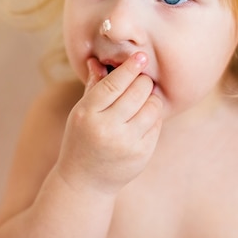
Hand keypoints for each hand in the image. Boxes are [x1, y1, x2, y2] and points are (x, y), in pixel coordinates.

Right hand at [54, 52, 162, 194]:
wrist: (85, 181)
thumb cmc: (82, 139)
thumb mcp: (81, 113)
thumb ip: (93, 86)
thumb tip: (98, 60)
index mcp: (87, 114)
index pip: (114, 84)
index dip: (130, 68)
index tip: (141, 56)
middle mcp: (107, 128)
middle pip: (138, 92)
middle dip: (143, 81)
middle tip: (142, 79)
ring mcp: (126, 143)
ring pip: (152, 107)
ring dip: (151, 98)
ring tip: (143, 100)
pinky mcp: (142, 154)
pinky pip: (157, 124)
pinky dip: (153, 117)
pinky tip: (143, 119)